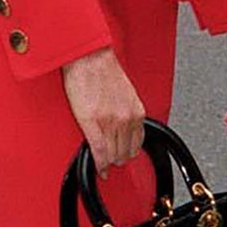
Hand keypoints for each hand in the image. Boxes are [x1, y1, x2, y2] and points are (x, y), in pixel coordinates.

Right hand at [62, 48, 145, 175]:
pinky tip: (99, 168)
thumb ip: (127, 112)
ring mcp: (110, 122)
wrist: (89, 57)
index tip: (123, 157)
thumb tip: (124, 127)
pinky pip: (99, 152)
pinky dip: (99, 164)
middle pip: (125, 153)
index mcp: (136, 111)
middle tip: (110, 159)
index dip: (128, 153)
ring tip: (102, 161)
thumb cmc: (103, 70)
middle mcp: (126, 118)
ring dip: (108, 161)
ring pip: (113, 156)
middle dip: (118, 158)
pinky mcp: (93, 123)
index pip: (137, 143)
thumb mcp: (125, 94)